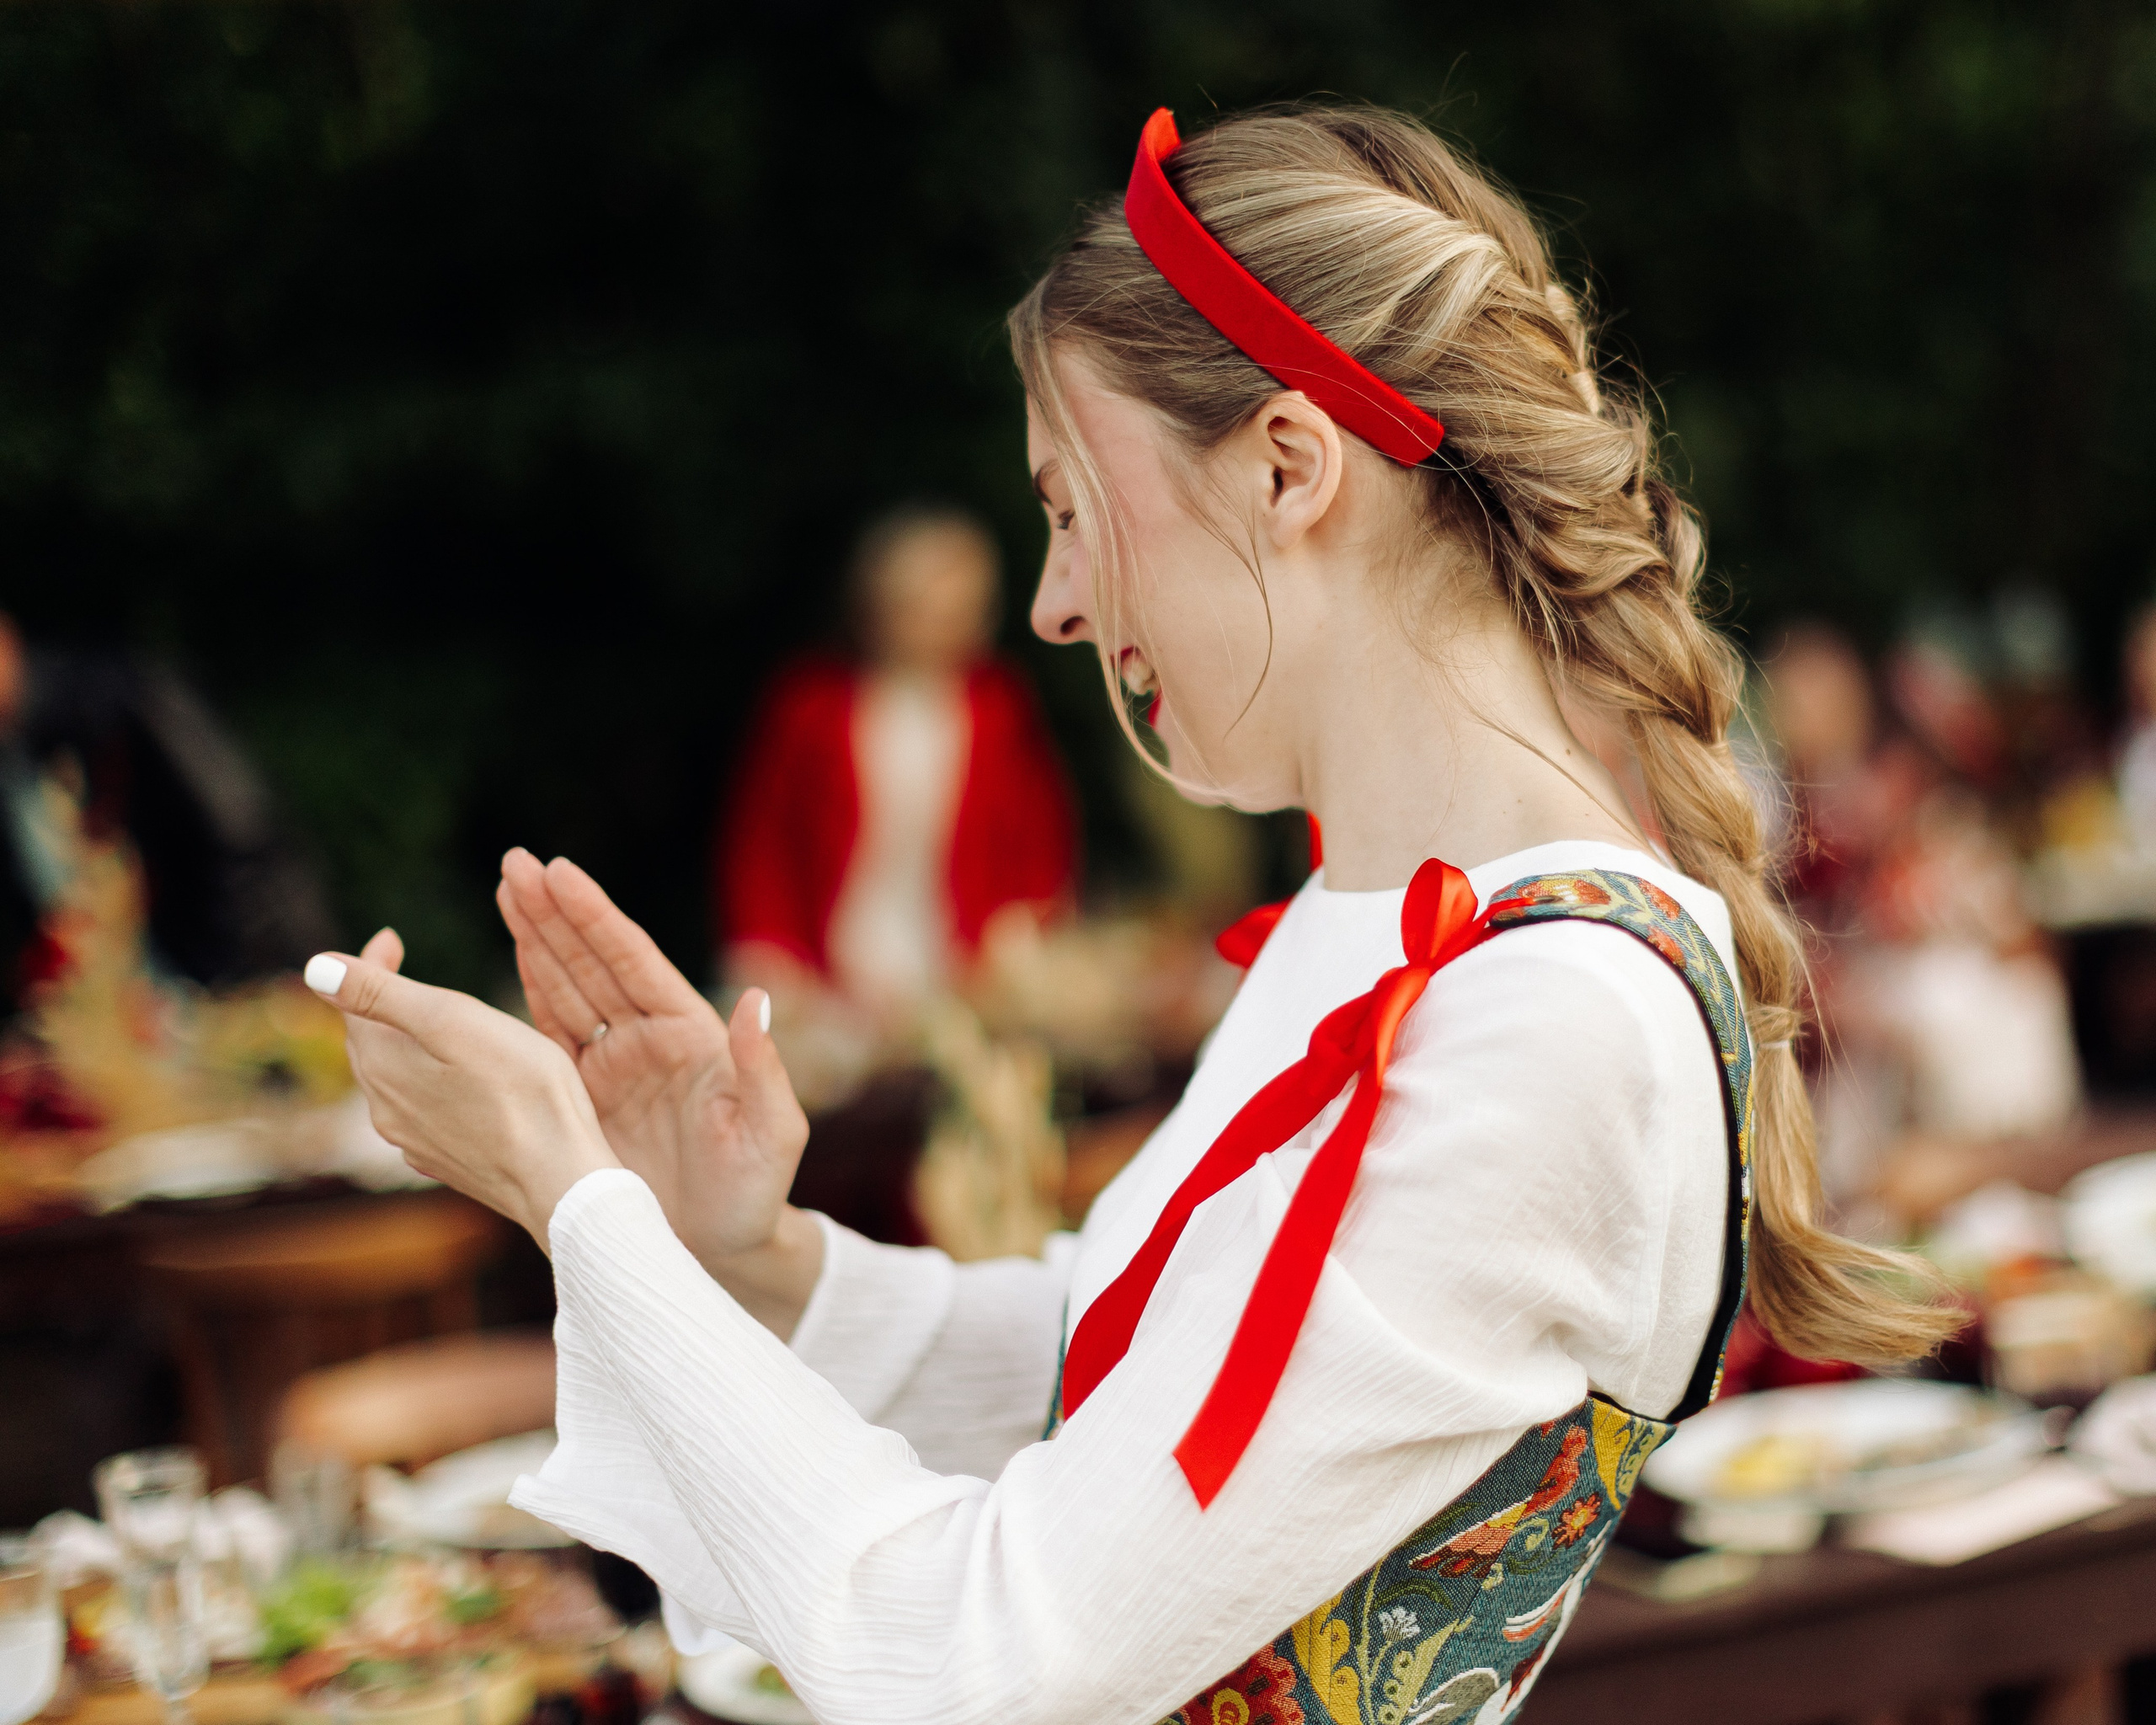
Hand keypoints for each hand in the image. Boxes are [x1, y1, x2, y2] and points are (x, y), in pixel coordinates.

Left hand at [309, 927, 620, 1245]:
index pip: (355, 1004)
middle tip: (402, 968)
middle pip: (369, 1044)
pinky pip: (422, 1111)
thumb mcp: (453, 1021)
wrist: (560, 1178)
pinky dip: (428, 1083)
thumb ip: (380, 993)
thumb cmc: (521, 1090)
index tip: (392, 937)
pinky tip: (454, 1082)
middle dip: (380, 1004)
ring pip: (394, 1079)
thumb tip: (314, 967)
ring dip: (404, 1045)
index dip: (369, 964)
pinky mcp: (446, 1161)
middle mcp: (386, 1109)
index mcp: (383, 1067)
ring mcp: (414, 1141)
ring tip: (432, 1022)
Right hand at [495, 849, 820, 1328]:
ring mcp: (614, 1066)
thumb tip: (758, 1002)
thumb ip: (764, 1070)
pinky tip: (504, 959)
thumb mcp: (773, 1131)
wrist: (724, 1249)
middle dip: (555, 914)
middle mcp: (649, 1039)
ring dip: (535, 941)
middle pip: (593, 964)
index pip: (635, 963)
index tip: (560, 873)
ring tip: (506, 889)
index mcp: (690, 1034)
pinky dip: (524, 997)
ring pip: (566, 990)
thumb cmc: (759, 1191)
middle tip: (514, 863)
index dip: (596, 919)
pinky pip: (548, 1039)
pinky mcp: (584, 1100)